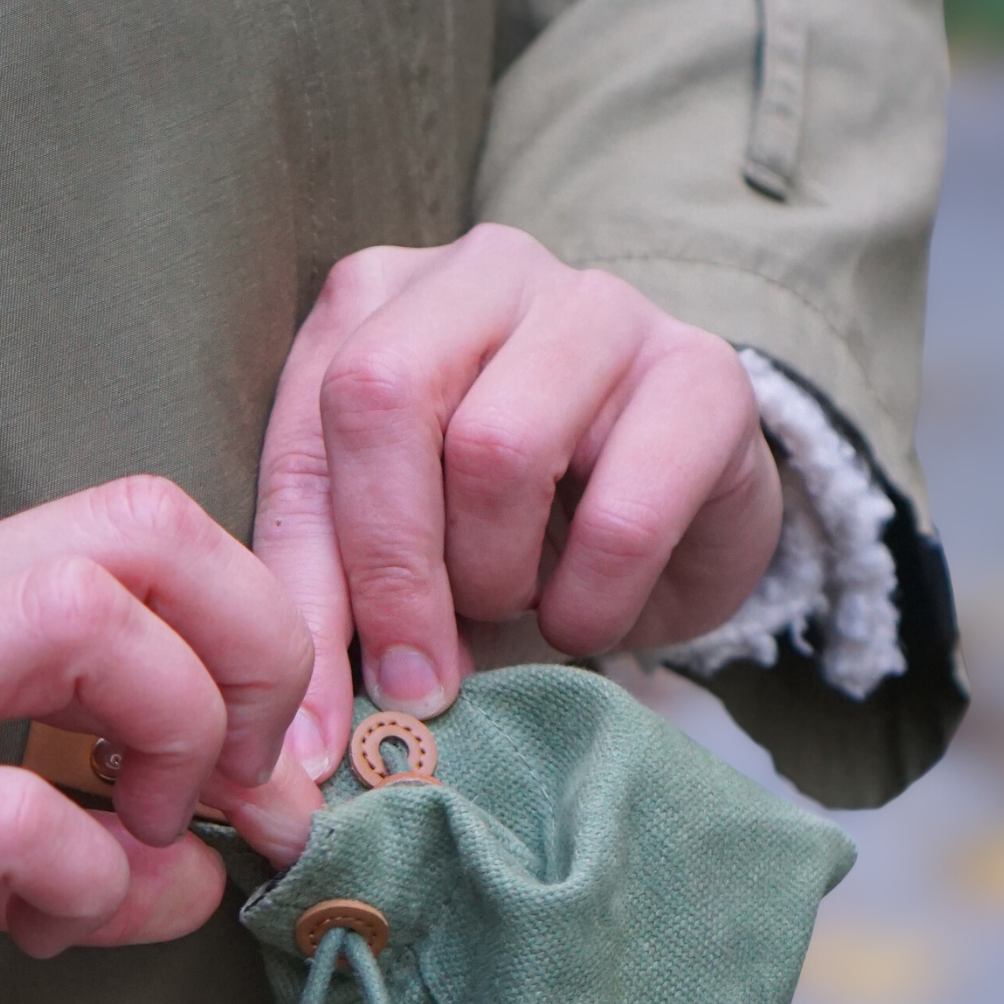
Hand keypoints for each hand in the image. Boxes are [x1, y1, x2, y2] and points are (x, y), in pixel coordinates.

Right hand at [0, 482, 316, 1003]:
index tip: (250, 764)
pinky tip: (52, 927)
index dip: (243, 637)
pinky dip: (85, 881)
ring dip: (177, 747)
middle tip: (239, 787)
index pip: (133, 540)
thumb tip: (169, 859)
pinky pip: (12, 820)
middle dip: (259, 654)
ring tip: (134, 856)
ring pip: (95, 630)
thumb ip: (15, 789)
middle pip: (147, 531)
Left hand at [254, 224, 783, 776]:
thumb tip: (309, 731)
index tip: (310, 731)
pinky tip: (586, 612)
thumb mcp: (399, 558)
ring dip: (495, 576)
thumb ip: (337, 600)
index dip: (299, 597)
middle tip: (420, 680)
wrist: (678, 516)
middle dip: (390, 571)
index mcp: (375, 302)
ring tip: (515, 605)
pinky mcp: (703, 373)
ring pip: (499, 447)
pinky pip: (623, 514)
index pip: (302, 443)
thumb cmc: (510, 530)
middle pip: (382, 397)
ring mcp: (598, 306)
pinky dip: (591, 601)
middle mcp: (479, 272)